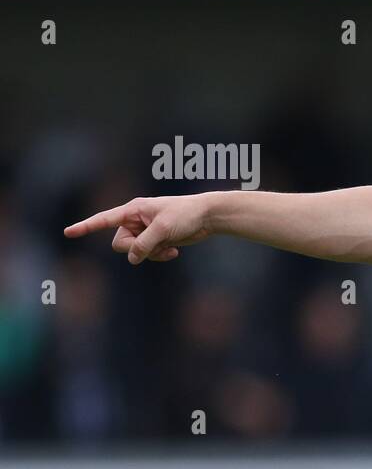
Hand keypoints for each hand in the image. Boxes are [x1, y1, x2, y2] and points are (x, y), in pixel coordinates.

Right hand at [64, 194, 214, 263]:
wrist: (207, 217)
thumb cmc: (185, 215)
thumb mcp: (163, 229)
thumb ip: (144, 244)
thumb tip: (132, 258)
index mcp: (132, 210)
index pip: (104, 219)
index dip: (85, 227)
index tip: (68, 232)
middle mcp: (135, 221)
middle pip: (120, 243)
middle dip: (136, 249)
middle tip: (156, 243)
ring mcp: (145, 232)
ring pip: (134, 252)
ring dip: (150, 254)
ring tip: (168, 247)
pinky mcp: (155, 241)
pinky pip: (147, 255)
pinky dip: (158, 256)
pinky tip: (174, 252)